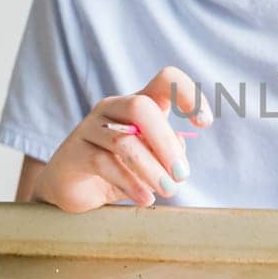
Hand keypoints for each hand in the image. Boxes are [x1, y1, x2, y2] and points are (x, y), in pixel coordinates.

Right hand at [32, 66, 211, 212]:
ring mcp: (90, 127)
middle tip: (181, 174)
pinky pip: (104, 163)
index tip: (204, 123)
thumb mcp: (152, 160)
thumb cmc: (121, 169)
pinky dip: (130, 183)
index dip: (188, 95)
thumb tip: (177, 155)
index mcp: (138, 102)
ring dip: (151, 169)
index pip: (165, 80)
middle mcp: (113, 108)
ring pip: (123, 141)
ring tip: (168, 190)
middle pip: (140, 107)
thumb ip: (168, 152)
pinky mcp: (75, 152)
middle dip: (165, 142)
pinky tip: (146, 198)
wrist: (74, 188)